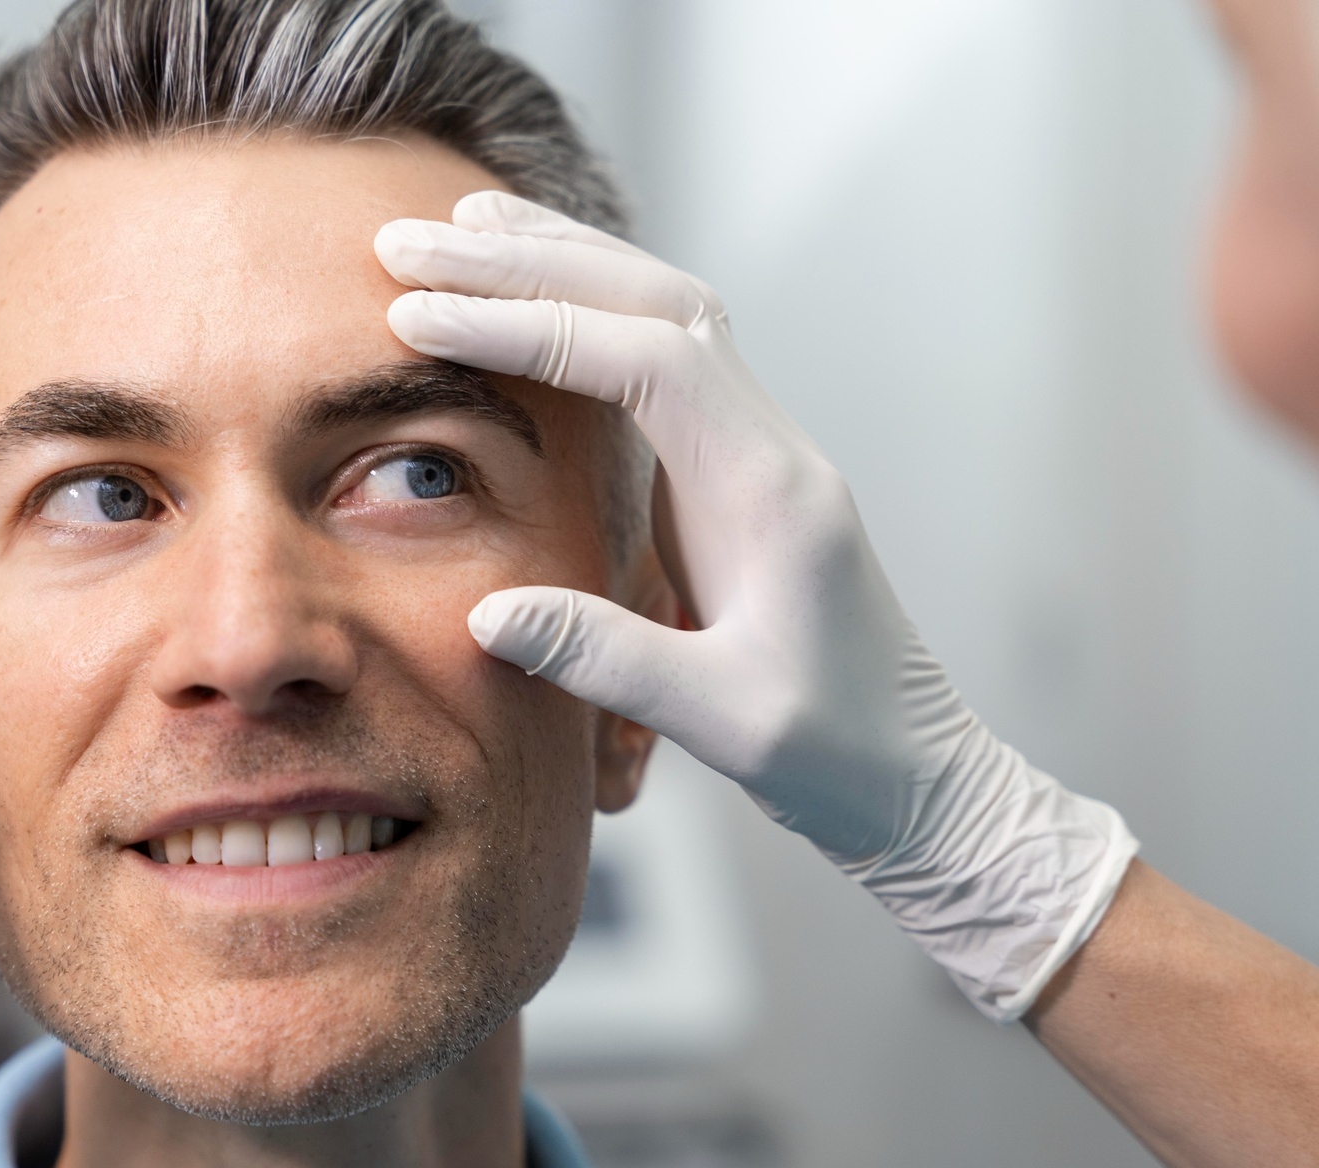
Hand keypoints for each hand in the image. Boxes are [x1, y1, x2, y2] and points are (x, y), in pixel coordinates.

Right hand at [375, 193, 1137, 1019]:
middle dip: (531, 262)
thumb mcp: (723, 723)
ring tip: (466, 229)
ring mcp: (763, 450)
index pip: (642, 361)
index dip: (527, 325)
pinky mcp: (745, 471)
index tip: (420, 317)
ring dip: (568, 263)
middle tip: (415, 240)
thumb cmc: (835, 753)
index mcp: (768, 491)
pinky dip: (599, 307)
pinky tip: (545, 296)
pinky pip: (671, 354)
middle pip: (654, 302)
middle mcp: (771, 446)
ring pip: (668, 309)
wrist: (919, 772)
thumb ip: (606, 661)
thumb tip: (488, 613)